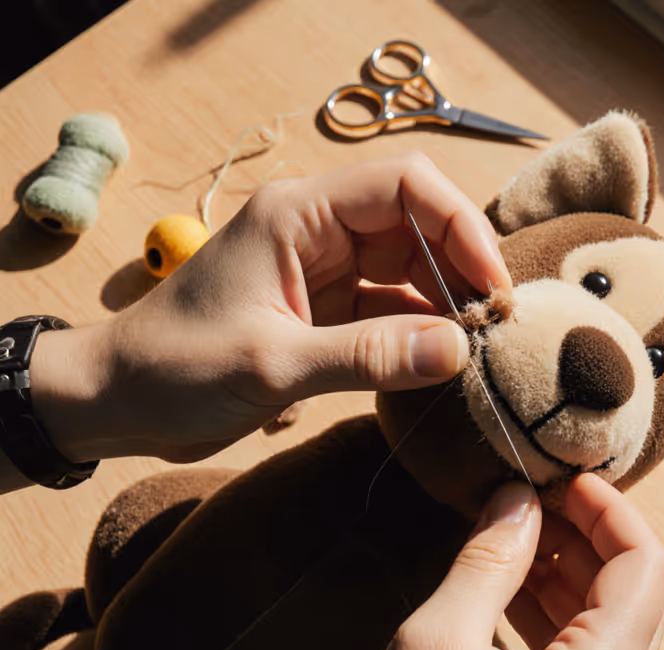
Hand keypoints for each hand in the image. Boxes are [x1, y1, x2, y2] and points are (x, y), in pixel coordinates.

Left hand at [30, 153, 510, 463]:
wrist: (118, 401)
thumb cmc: (175, 368)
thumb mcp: (274, 363)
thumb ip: (369, 356)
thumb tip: (460, 352)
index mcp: (300, 214)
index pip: (405, 186)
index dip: (461, 227)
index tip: (492, 286)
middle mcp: (319, 231)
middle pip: (419, 226)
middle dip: (463, 269)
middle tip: (496, 327)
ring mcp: (325, 270)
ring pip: (411, 270)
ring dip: (447, 305)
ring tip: (479, 351)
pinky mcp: (326, 310)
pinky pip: (391, 311)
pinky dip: (421, 334)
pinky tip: (443, 363)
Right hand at [332, 474, 663, 649]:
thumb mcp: (432, 645)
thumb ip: (488, 560)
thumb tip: (517, 497)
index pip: (647, 569)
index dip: (609, 511)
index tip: (560, 480)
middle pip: (636, 600)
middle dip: (587, 540)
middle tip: (529, 504)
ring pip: (613, 635)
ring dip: (571, 578)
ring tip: (515, 541)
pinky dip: (559, 623)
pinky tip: (510, 596)